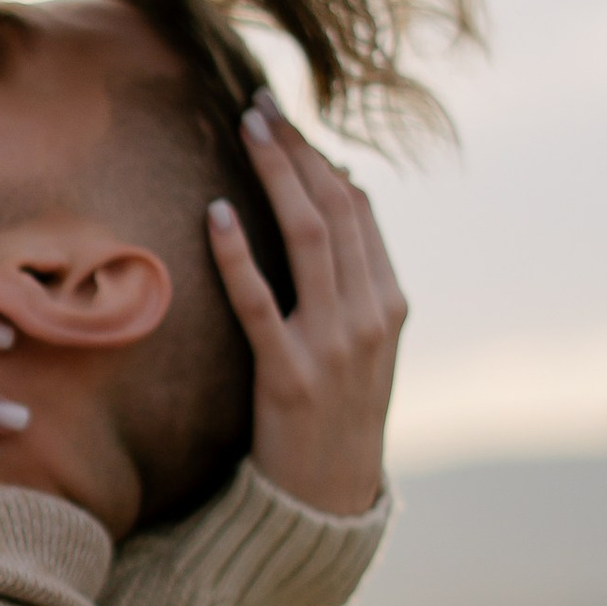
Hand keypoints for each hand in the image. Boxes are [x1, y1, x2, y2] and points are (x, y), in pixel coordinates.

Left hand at [211, 104, 406, 517]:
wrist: (328, 500)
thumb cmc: (334, 416)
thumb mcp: (360, 346)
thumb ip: (351, 282)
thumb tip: (330, 200)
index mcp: (389, 304)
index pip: (360, 210)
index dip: (322, 159)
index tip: (286, 120)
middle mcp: (369, 316)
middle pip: (337, 210)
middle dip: (298, 151)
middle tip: (259, 104)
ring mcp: (333, 344)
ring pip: (310, 239)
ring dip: (278, 177)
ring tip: (246, 130)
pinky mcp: (288, 375)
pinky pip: (260, 302)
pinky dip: (239, 253)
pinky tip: (217, 213)